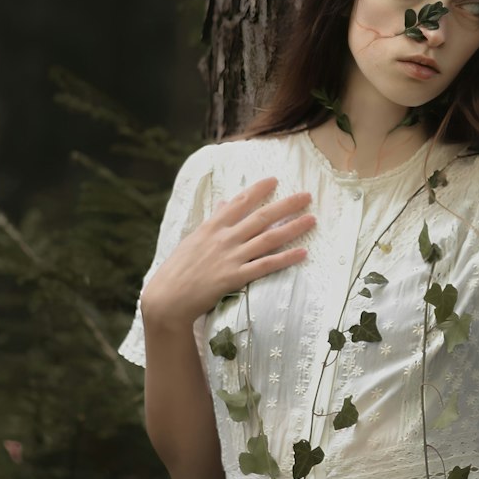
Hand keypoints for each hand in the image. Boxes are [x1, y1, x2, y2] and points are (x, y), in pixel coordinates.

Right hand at [139, 178, 315, 330]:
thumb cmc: (179, 268)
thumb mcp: (193, 239)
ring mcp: (231, 257)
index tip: (275, 179)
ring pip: (268, 238)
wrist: (167, 298)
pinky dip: (285, 258)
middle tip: (306, 196)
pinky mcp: (235, 278)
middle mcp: (224, 238)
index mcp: (212, 226)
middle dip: (286, 205)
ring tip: (312, 219)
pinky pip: (265, 266)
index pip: (239, 201)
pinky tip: (302, 253)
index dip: (259, 189)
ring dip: (293, 228)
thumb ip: (212, 221)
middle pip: (261, 216)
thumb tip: (223, 203)